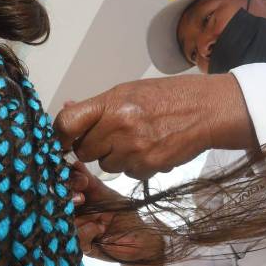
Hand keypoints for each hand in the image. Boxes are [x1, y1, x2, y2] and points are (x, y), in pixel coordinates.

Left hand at [55, 74, 255, 179]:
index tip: (62, 141)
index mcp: (111, 103)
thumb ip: (97, 106)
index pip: (67, 123)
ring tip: (136, 140)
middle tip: (110, 136)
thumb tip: (66, 110)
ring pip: (106, 166)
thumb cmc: (166, 97)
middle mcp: (119, 127)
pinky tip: (150, 149)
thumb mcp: (128, 91)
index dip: (60, 136)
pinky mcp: (148, 166)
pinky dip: (136, 166)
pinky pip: (128, 174)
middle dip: (93, 147)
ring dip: (115, 157)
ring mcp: (134, 149)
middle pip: (84, 151)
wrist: (205, 110)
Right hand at [70, 162, 164, 265]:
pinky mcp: (83, 248)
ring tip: (86, 207)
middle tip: (81, 195)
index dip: (68, 184)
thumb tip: (75, 163)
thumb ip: (91, 182)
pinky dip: (85, 231)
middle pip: (59, 206)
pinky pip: (76, 240)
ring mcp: (77, 232)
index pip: (64, 191)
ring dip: (75, 215)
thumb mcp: (107, 195)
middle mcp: (74, 217)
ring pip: (64, 223)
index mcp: (77, 203)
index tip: (81, 180)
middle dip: (68, 198)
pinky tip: (98, 228)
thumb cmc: (124, 214)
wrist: (141, 237)